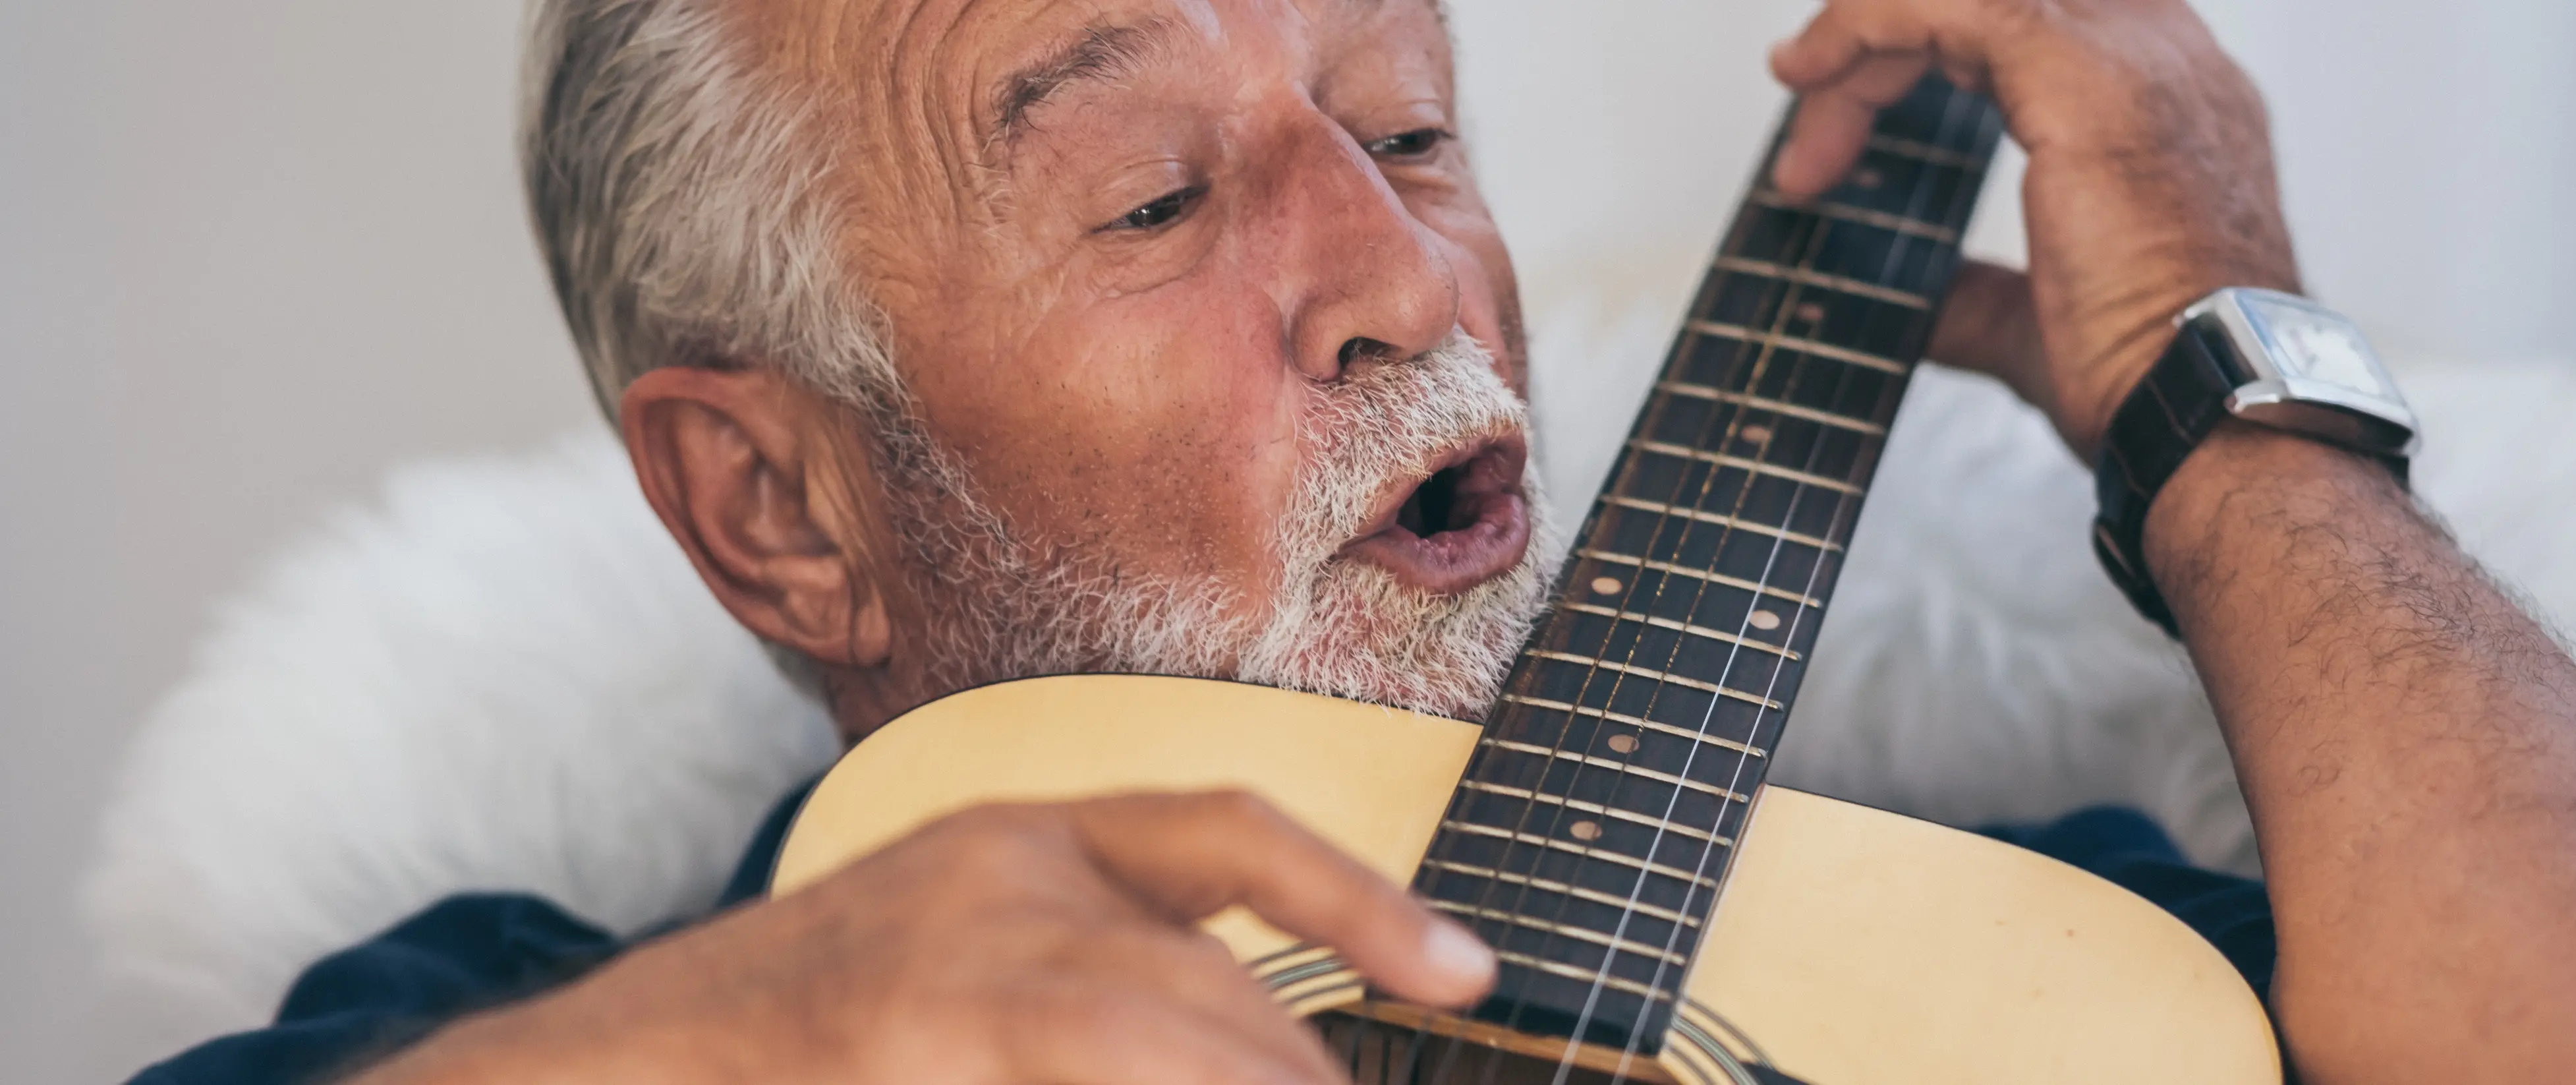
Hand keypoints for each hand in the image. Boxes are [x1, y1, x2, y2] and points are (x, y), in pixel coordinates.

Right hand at [353, 791, 1494, 1084]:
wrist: (606, 1069)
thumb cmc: (813, 1032)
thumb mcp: (964, 959)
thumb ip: (1108, 985)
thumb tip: (1272, 1044)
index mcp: (1021, 838)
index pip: (1226, 832)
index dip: (1360, 899)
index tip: (1470, 973)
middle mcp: (995, 881)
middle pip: (1218, 992)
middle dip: (1299, 1074)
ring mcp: (942, 972)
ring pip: (1168, 1039)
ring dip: (1252, 1079)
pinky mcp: (896, 1034)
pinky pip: (1073, 1067)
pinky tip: (1159, 1084)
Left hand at [1767, 0, 2298, 458]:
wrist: (2210, 406)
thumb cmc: (2149, 378)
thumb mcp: (2036, 323)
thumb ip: (1975, 294)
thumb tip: (1919, 303)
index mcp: (2162, 101)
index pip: (2028, 21)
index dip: (1923, 47)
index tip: (1837, 122)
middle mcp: (2161, 57)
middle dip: (1893, 30)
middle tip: (1811, 103)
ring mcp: (2133, 56)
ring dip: (1868, 24)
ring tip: (1802, 84)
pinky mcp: (2086, 77)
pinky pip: (1949, 3)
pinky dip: (1865, 23)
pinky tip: (1813, 75)